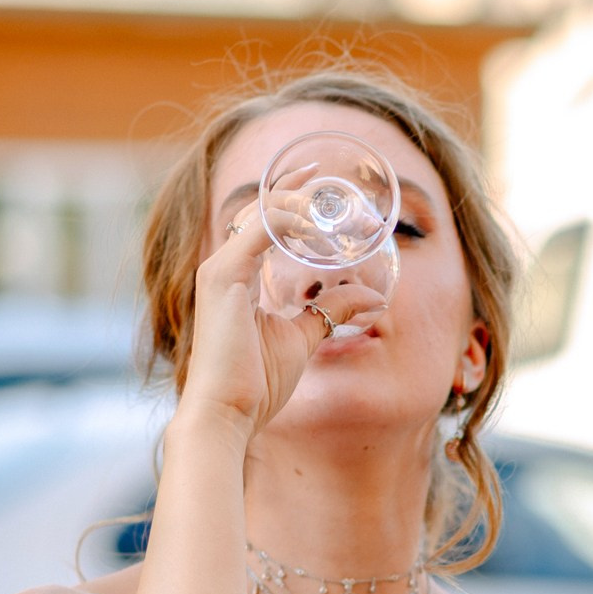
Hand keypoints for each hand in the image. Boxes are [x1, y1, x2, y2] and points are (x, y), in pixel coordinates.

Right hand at [177, 185, 330, 439]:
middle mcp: (224, 265)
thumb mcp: (303, 338)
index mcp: (237, 275)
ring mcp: (220, 268)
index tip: (319, 180)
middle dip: (296, 188)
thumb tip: (371, 298)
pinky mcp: (222, 277)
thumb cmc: (256, 383)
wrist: (228, 414)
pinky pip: (259, 230)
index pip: (262, 220)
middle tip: (331, 179)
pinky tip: (314, 222)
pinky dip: (287, 219)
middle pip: (260, 207)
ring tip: (330, 202)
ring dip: (298, 201)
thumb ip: (330, 311)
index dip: (289, 195)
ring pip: (261, 212)